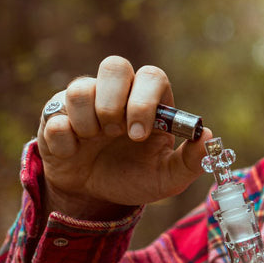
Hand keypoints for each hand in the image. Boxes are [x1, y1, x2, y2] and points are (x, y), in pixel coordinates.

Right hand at [36, 56, 212, 219]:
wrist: (94, 196)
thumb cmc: (133, 177)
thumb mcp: (167, 178)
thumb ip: (190, 161)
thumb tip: (209, 136)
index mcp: (148, 101)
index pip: (151, 76)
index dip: (144, 101)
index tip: (139, 135)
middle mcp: (116, 93)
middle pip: (114, 65)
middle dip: (114, 102)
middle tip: (115, 133)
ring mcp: (84, 101)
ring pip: (79, 88)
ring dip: (88, 122)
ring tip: (93, 143)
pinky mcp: (55, 116)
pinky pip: (54, 118)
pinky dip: (65, 141)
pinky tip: (74, 153)